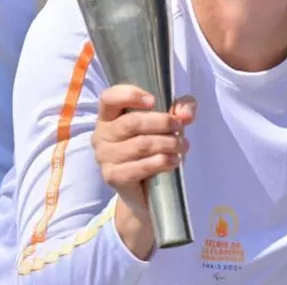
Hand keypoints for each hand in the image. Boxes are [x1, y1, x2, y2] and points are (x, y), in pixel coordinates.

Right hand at [91, 85, 196, 257]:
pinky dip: (161, 162)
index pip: (109, 98)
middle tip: (180, 128)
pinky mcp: (112, 177)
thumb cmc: (154, 147)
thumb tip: (186, 114)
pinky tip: (174, 161)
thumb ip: (180, 108)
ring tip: (182, 146)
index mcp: (109, 115)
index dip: (130, 95)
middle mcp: (101, 134)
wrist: (146, 191)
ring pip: (139, 145)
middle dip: (161, 123)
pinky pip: (139, 167)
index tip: (153, 100)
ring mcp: (104, 157)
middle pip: (131, 123)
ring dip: (166, 144)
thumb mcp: (169, 122)